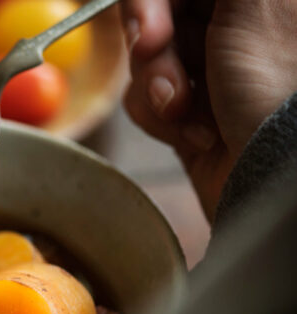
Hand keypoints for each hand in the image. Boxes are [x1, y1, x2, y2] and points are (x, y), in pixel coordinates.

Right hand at [121, 0, 296, 220]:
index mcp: (258, 2)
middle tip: (158, 58)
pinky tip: (195, 133)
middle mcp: (237, 25)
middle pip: (160, 13)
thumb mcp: (252, 7)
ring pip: (148, 56)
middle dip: (154, 43)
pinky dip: (161, 118)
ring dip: (156, 86)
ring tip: (187, 113)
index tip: (147, 22)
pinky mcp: (192, 109)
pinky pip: (147, 99)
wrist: (274, 185)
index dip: (153, 1)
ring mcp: (213, 68)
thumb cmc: (278, 93)